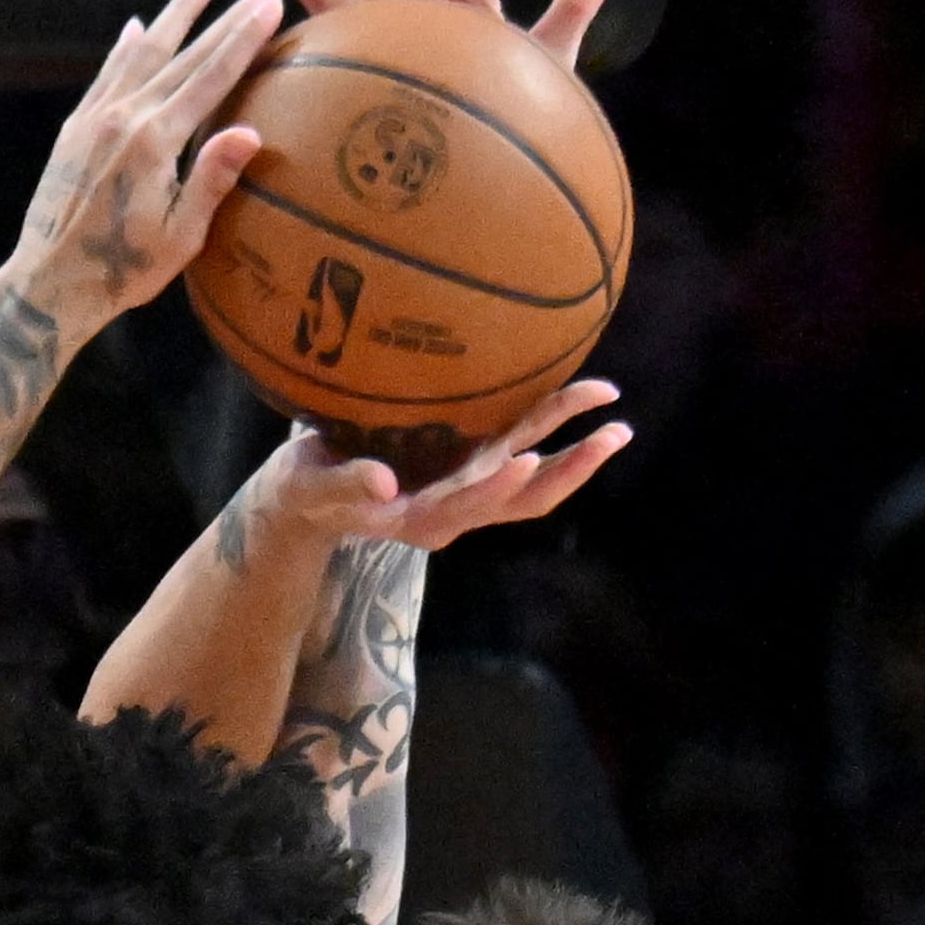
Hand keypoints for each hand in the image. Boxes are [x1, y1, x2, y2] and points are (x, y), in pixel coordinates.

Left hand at [3, 0, 285, 343]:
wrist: (51, 281)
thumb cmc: (124, 269)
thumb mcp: (180, 237)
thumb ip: (212, 180)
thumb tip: (251, 133)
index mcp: (154, 143)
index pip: (210, 78)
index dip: (242, 40)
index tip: (268, 6)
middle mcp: (124, 117)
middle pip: (183, 56)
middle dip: (224, 19)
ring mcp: (95, 117)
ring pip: (142, 51)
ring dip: (175, 14)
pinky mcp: (76, 127)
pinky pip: (107, 74)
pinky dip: (126, 48)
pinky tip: (137, 28)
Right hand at [251, 379, 629, 552]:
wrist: (312, 501)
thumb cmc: (308, 491)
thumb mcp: (314, 488)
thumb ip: (348, 483)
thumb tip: (385, 482)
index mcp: (421, 519)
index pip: (470, 505)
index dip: (498, 486)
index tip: (529, 459)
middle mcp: (457, 508)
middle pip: (524, 497)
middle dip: (570, 468)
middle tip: (614, 433)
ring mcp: (469, 490)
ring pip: (534, 479)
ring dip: (577, 454)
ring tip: (617, 419)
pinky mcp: (471, 469)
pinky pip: (523, 455)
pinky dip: (554, 433)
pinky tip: (580, 405)